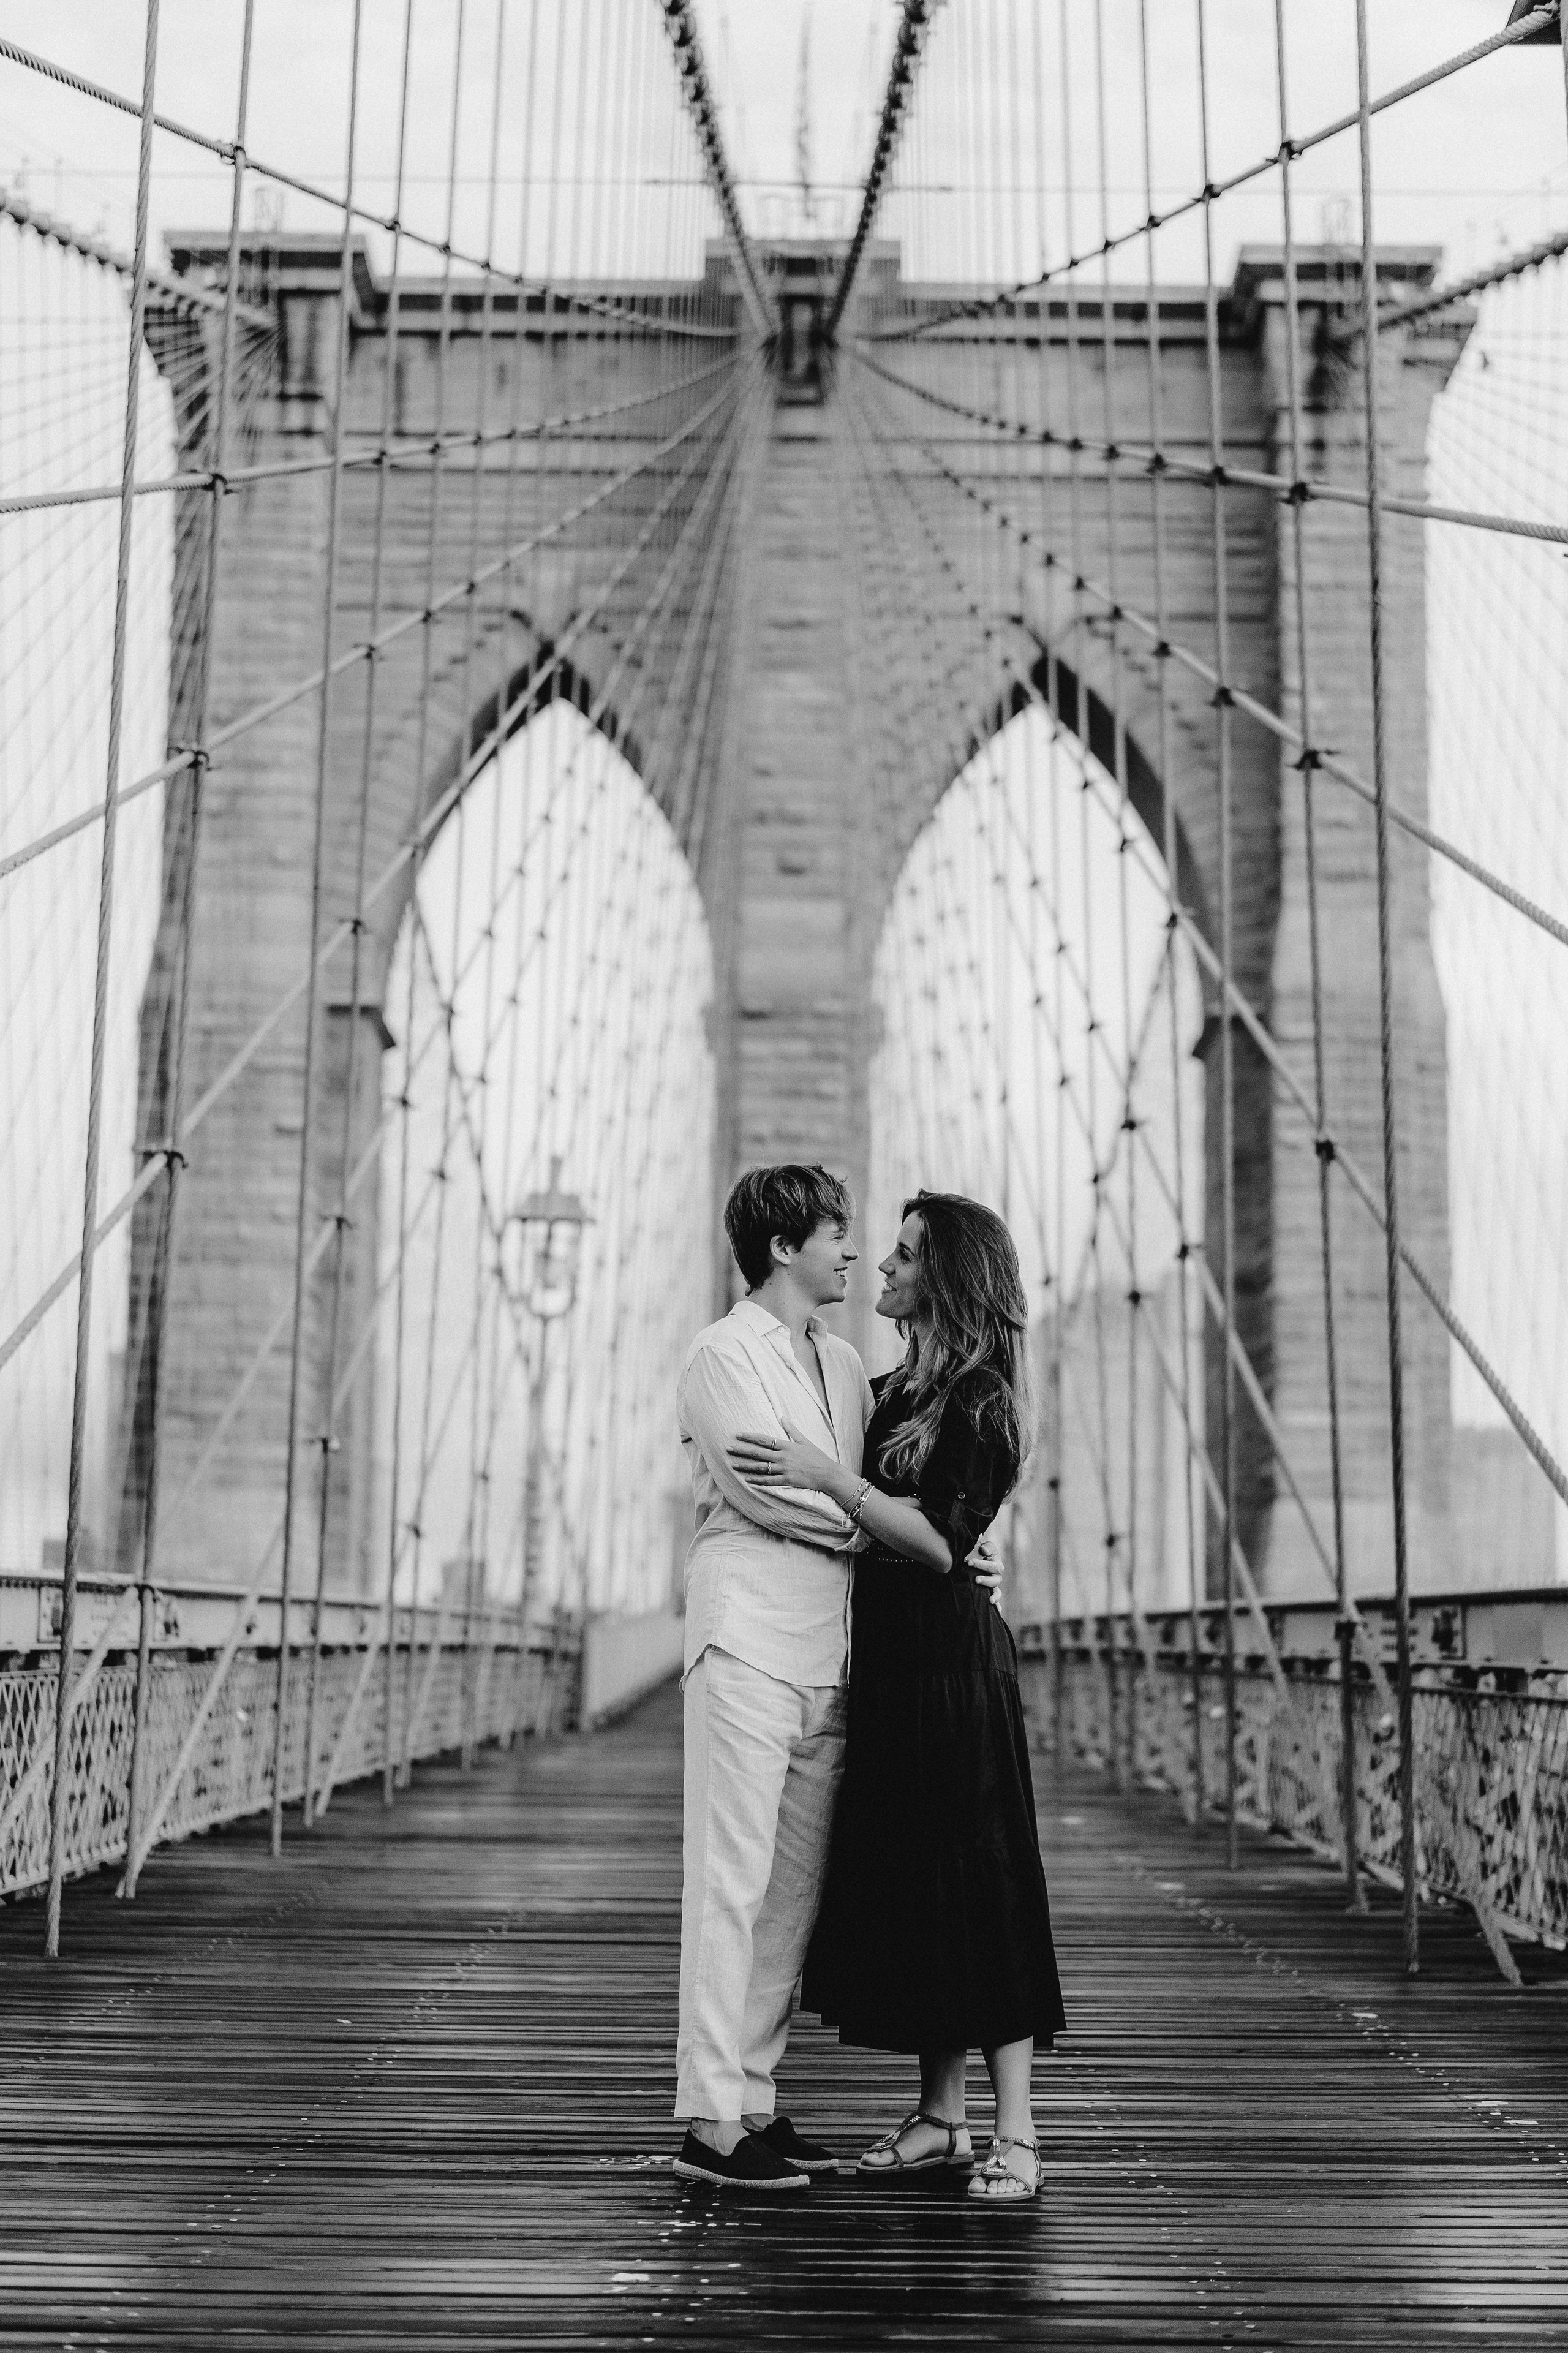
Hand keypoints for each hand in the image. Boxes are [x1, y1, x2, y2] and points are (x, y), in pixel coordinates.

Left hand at [728, 1425, 844, 1498]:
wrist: (828, 1474)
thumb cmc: (817, 1457)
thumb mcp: (805, 1441)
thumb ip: (792, 1430)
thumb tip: (783, 1416)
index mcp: (786, 1446)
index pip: (764, 1439)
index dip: (749, 1437)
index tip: (738, 1435)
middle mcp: (783, 1457)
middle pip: (757, 1453)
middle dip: (741, 1450)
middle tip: (728, 1449)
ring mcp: (784, 1470)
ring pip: (760, 1467)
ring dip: (745, 1466)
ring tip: (733, 1465)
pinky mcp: (786, 1481)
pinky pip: (768, 1481)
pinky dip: (757, 1480)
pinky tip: (747, 1480)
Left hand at [968, 1529, 1005, 1610]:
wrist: (976, 1559)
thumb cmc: (980, 1552)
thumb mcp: (983, 1546)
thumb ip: (986, 1546)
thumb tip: (984, 1550)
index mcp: (996, 1563)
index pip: (992, 1565)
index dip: (981, 1564)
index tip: (969, 1562)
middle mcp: (997, 1576)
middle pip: (995, 1580)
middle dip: (986, 1580)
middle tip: (976, 1579)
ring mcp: (994, 1585)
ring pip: (997, 1592)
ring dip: (994, 1596)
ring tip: (990, 1600)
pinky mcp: (990, 1593)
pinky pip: (996, 1602)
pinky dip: (997, 1608)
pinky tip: (997, 1613)